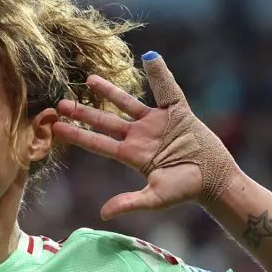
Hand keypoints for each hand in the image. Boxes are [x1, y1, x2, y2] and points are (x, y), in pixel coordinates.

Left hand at [52, 53, 238, 219]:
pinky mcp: (177, 112)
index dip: (78, 135)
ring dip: (109, 91)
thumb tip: (103, 214)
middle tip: (62, 103)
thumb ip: (129, 202)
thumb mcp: (155, 198)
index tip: (58, 128)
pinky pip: (167, 89)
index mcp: (132, 155)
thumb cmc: (185, 190)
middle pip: (106, 121)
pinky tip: (150, 57)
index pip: (98, 143)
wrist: (214, 179)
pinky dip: (160, 74)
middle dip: (84, 113)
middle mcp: (140, 136)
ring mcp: (156, 123)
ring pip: (128, 103)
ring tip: (90, 78)